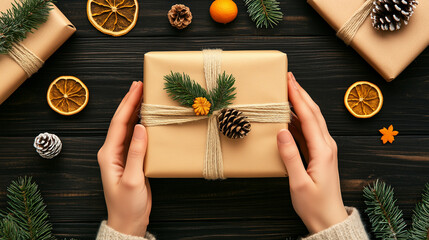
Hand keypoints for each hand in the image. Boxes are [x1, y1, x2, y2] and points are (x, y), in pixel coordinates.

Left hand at [97, 81, 151, 235]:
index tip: (137, 87)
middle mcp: (112, 151)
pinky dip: (140, 123)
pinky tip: (147, 117)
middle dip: (130, 101)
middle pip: (121, 120)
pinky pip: (134, 136)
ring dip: (134, 110)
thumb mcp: (132, 179)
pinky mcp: (130, 159)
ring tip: (143, 95)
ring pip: (127, 126)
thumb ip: (135, 153)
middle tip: (140, 84)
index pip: (119, 122)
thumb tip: (140, 127)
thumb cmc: (127, 204)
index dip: (128, 103)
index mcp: (108, 154)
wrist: (128, 221)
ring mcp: (121, 154)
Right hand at [277, 72, 347, 233]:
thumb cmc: (314, 205)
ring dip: (301, 104)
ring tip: (287, 92)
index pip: (310, 117)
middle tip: (289, 78)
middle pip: (314, 113)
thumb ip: (290, 156)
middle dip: (301, 94)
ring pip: (312, 120)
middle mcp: (326, 146)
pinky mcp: (319, 154)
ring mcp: (324, 149)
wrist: (328, 219)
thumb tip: (281, 132)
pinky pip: (309, 131)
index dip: (299, 97)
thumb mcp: (299, 183)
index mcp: (323, 150)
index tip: (289, 81)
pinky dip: (299, 120)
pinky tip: (290, 116)